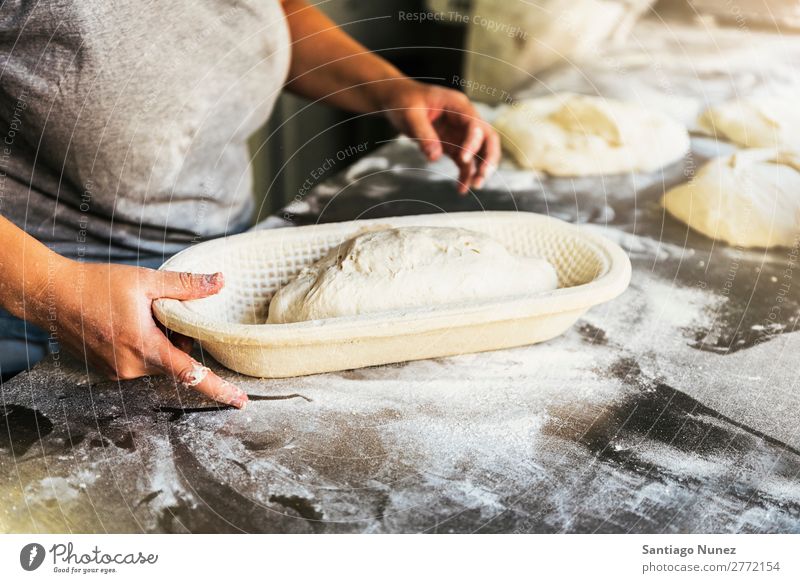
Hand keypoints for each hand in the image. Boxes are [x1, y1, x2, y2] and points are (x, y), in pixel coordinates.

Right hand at [30, 260, 246, 408]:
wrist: (51, 295)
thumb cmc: (95, 285)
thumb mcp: (145, 280)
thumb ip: (186, 285)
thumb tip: (221, 281)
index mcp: (146, 347)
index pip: (192, 375)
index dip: (219, 390)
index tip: (241, 402)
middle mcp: (132, 367)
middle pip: (177, 361)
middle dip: (179, 339)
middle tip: (160, 311)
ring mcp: (119, 372)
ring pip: (159, 361)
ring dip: (160, 341)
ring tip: (137, 315)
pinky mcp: (110, 371)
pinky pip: (141, 362)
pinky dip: (144, 346)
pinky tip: (126, 324)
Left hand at [381, 80, 499, 193]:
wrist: (396, 100)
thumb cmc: (404, 100)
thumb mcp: (410, 114)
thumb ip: (423, 134)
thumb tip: (434, 157)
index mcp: (457, 105)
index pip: (474, 124)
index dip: (473, 142)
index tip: (462, 159)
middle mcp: (464, 119)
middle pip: (487, 138)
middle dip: (488, 158)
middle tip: (481, 177)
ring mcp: (459, 133)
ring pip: (480, 152)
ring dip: (480, 169)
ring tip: (475, 186)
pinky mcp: (452, 145)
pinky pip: (464, 162)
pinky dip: (465, 175)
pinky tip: (461, 189)